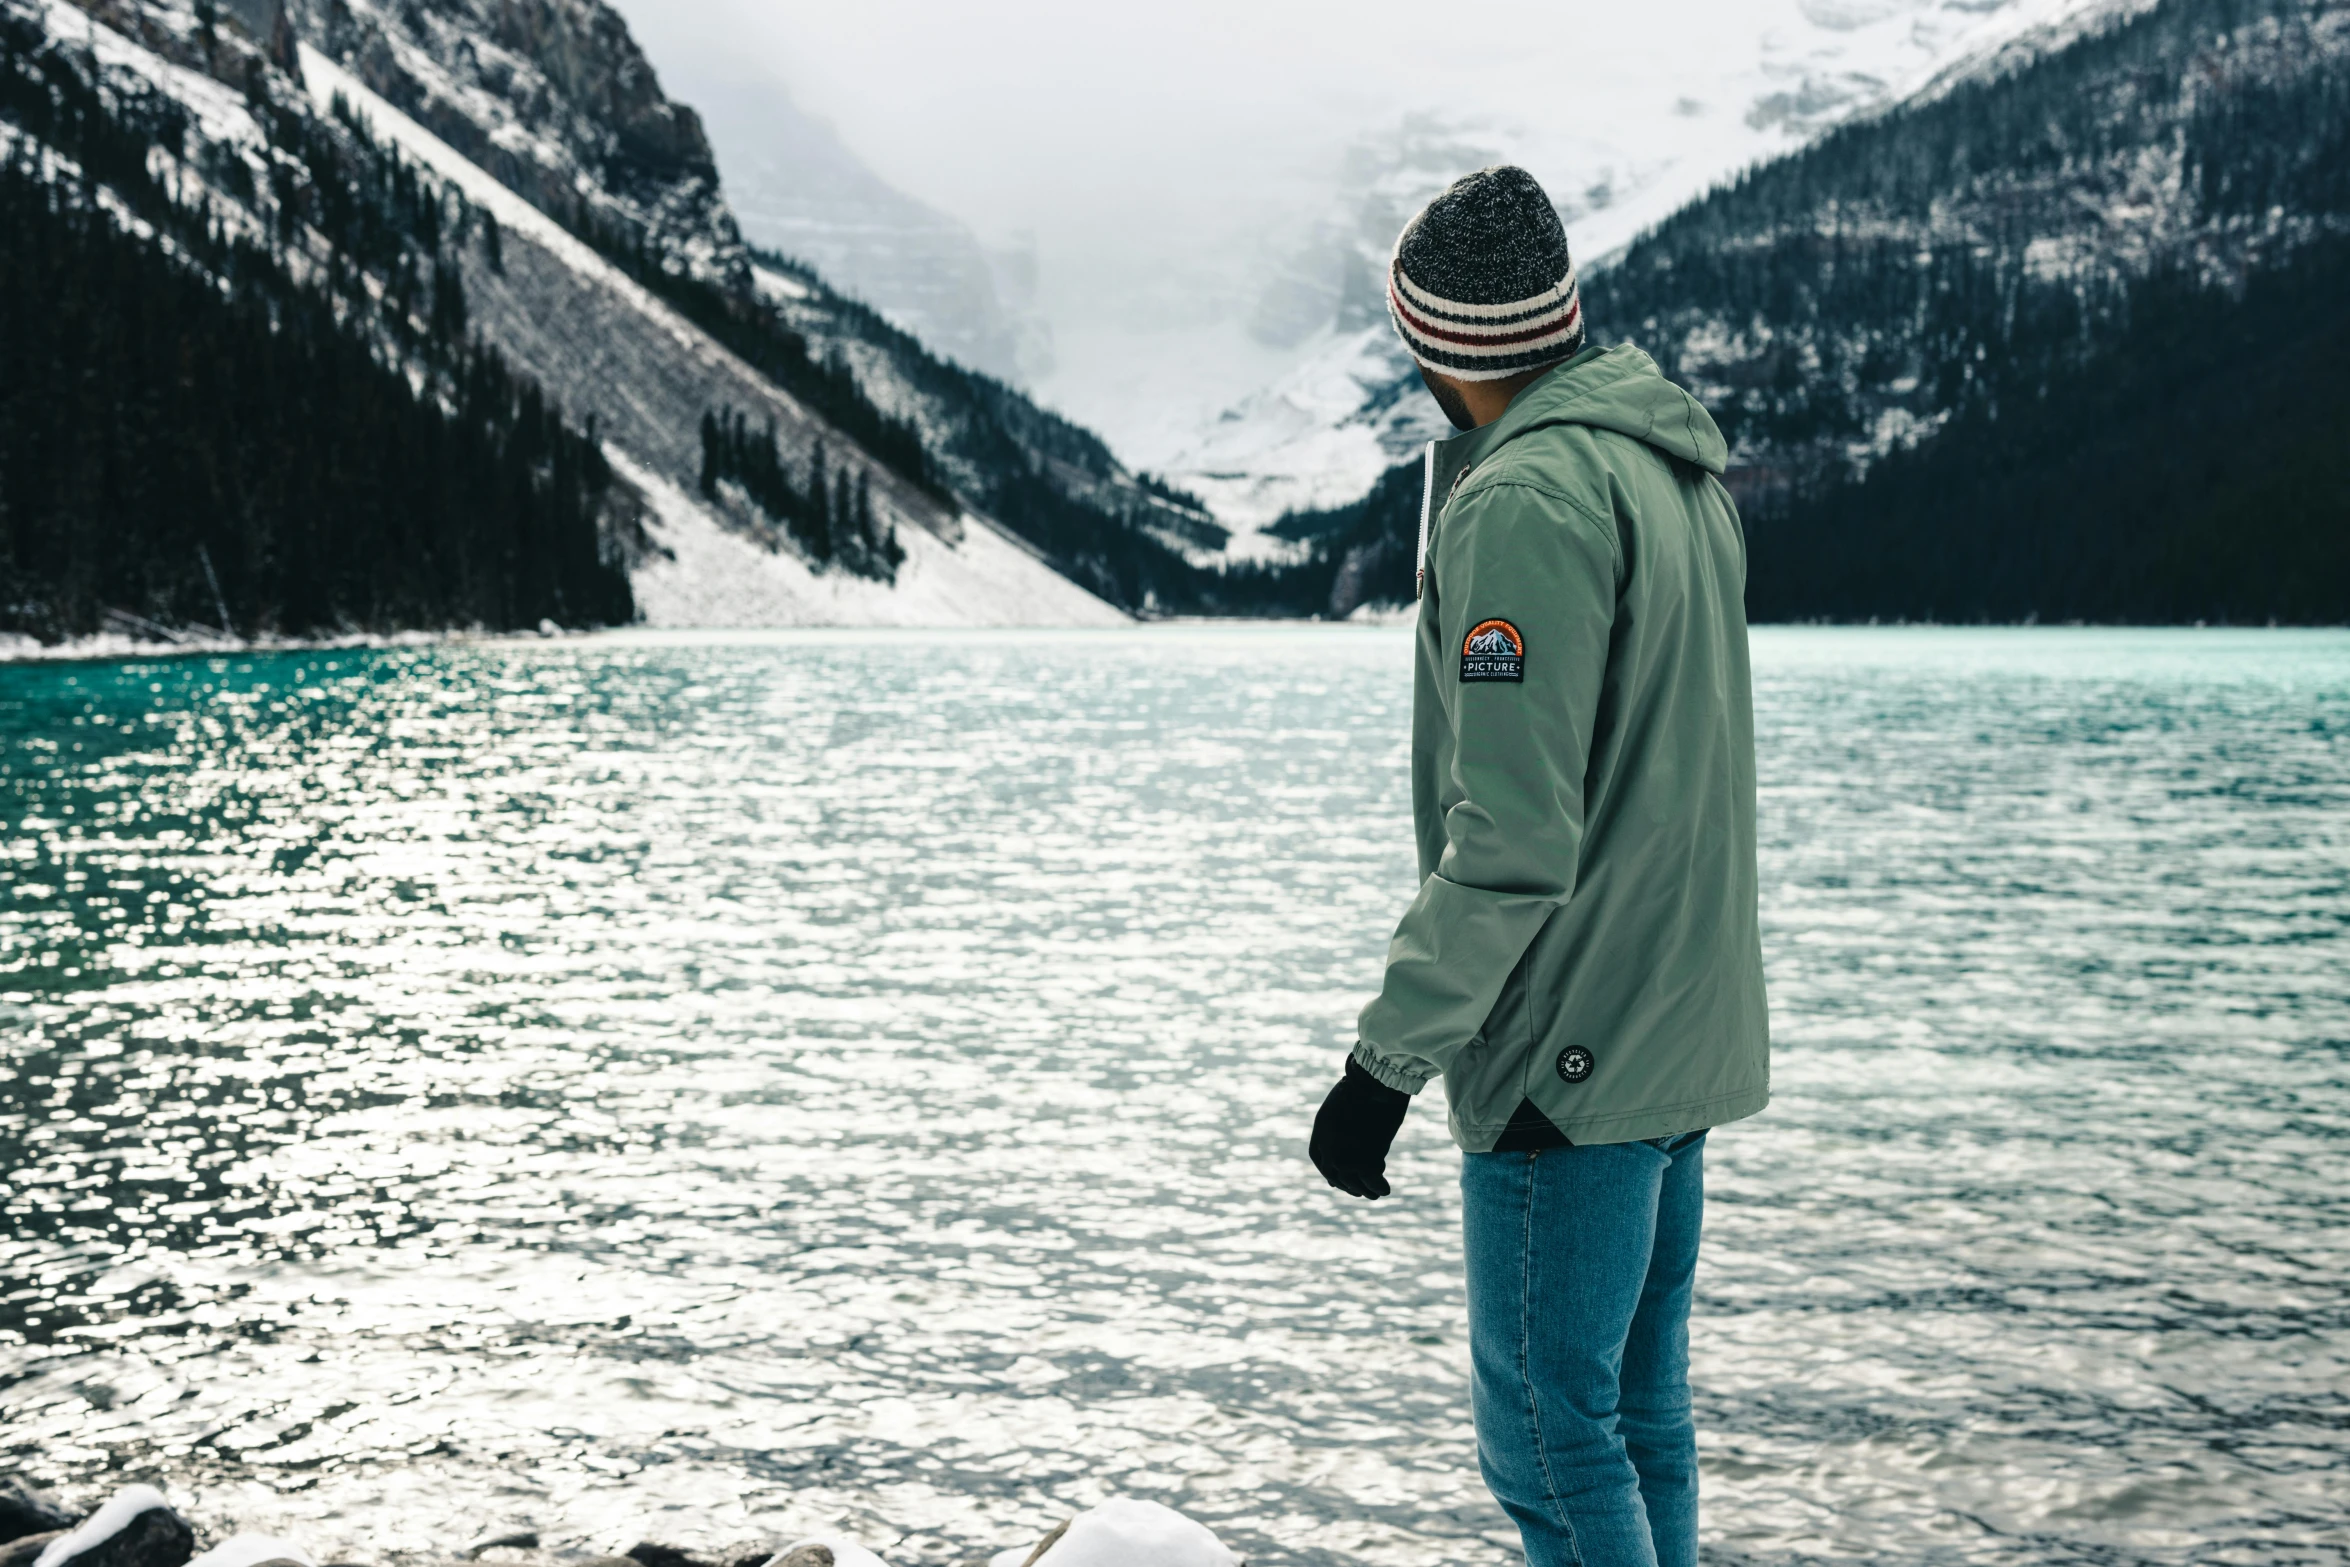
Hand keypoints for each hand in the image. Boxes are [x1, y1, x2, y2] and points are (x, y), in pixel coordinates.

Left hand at [1310, 1056, 1412, 1198]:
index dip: (1328, 1171)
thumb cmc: (1365, 1085)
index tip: (1336, 1180)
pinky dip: (1379, 1186)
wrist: (1376, 1082)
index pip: (1318, 1158)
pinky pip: (1372, 1180)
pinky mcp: (1365, 1161)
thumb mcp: (1345, 1103)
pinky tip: (1385, 1189)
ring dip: (1364, 1190)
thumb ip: (1343, 1123)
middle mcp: (1328, 1146)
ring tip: (1375, 1194)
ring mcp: (1345, 1156)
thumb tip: (1352, 1138)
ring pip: (1352, 1182)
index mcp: (1321, 1129)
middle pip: (1333, 1173)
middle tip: (1358, 1192)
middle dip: (1346, 1185)